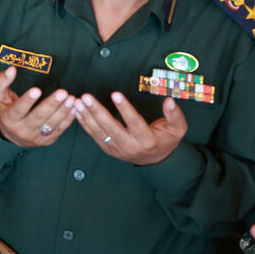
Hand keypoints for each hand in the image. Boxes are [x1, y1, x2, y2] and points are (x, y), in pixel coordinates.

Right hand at [0, 66, 76, 147]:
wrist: (10, 135)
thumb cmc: (5, 109)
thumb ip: (2, 81)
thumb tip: (11, 69)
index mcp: (9, 119)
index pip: (18, 110)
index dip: (27, 100)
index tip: (37, 89)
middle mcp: (21, 130)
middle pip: (38, 117)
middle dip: (51, 104)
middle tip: (62, 92)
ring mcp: (35, 137)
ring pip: (51, 124)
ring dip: (63, 110)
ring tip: (71, 98)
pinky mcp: (47, 140)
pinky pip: (59, 129)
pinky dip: (68, 119)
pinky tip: (74, 107)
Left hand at [73, 92, 187, 165]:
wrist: (155, 160)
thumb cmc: (165, 140)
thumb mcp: (177, 129)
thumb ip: (174, 115)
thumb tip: (169, 101)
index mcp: (147, 140)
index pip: (135, 123)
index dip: (125, 109)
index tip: (116, 94)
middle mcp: (130, 146)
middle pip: (111, 128)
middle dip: (97, 112)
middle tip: (86, 97)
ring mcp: (117, 149)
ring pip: (99, 133)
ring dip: (87, 117)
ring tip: (78, 102)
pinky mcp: (109, 149)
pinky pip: (94, 136)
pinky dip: (85, 123)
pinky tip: (78, 112)